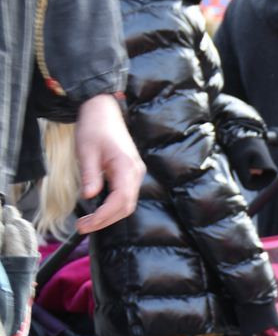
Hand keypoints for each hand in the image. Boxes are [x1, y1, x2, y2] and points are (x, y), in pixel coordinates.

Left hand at [73, 95, 144, 233]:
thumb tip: (90, 197)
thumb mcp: (86, 151)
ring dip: (109, 215)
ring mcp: (135, 172)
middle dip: (106, 220)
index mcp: (126, 166)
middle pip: (126, 206)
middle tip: (83, 226)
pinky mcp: (130, 172)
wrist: (103, 109)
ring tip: (89, 220)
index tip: (86, 224)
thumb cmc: (94, 126)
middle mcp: (136, 172)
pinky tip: (98, 208)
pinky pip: (125, 195)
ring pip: (127, 203)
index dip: (103, 216)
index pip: (120, 200)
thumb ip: (90, 175)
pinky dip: (113, 206)